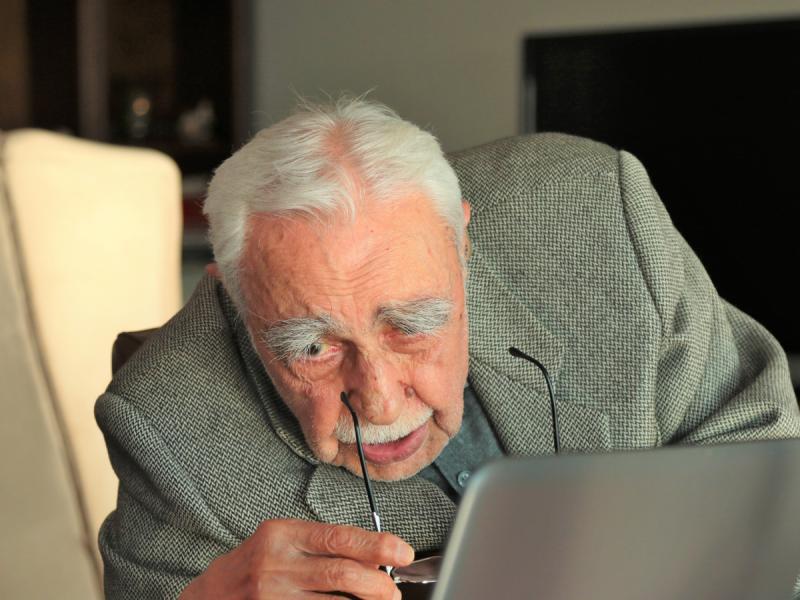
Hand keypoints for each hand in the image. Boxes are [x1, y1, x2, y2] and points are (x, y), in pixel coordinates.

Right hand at [180, 518, 414, 598]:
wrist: (209, 595)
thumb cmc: (253, 565)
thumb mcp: (282, 541)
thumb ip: (322, 545)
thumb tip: (374, 554)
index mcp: (281, 534)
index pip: (338, 538)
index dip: (376, 545)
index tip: (402, 551)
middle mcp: (275, 564)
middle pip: (339, 574)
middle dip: (377, 583)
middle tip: (394, 589)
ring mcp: (273, 597)